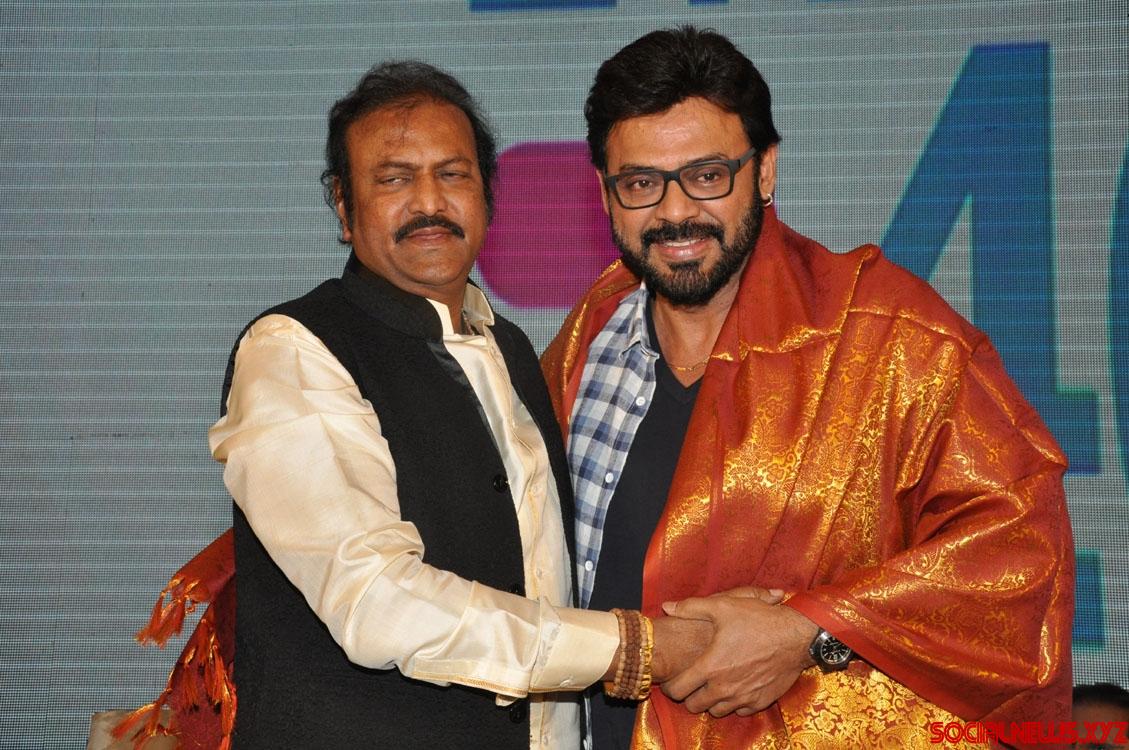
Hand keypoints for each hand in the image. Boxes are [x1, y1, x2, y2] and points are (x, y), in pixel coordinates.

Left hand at [660, 591, 817, 717]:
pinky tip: (735, 687)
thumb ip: (691, 607)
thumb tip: (667, 607)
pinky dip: (734, 703)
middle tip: (693, 683)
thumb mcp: (723, 606)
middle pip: (694, 706)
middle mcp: (724, 687)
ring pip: (716, 711)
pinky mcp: (760, 701)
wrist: (796, 636)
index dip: (670, 686)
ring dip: (711, 701)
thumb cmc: (758, 620)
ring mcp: (743, 697)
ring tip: (713, 684)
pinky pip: (739, 711)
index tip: (672, 680)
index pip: (678, 690)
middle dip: (689, 696)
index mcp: (711, 667)